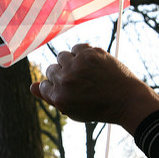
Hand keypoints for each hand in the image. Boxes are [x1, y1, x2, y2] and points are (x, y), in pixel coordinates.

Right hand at [30, 44, 158, 134]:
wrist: (126, 100)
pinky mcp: (90, 53)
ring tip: (85, 72)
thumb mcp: (72, 110)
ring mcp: (77, 64)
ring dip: (71, 62)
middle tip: (79, 82)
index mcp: (59, 97)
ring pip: (62, 56)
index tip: (70, 90)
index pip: (44, 84)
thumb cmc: (98, 107)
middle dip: (62, 74)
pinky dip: (83, 54)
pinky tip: (92, 64)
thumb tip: (32, 86)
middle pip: (51, 69)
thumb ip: (51, 97)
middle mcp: (65, 79)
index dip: (56, 87)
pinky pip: (77, 47)